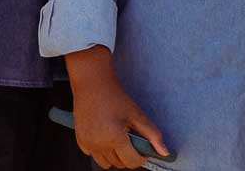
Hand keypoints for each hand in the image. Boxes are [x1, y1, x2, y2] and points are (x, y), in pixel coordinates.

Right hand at [66, 45, 168, 169]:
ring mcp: (88, 142)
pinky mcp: (80, 139)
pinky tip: (103, 134)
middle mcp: (99, 142)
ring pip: (105, 163)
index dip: (141, 157)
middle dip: (127, 155)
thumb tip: (165, 153)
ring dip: (113, 155)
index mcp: (115, 136)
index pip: (132, 162)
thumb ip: (152, 134)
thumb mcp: (136, 113)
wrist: (92, 82)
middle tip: (129, 139)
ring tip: (116, 138)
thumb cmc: (115, 96)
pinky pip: (93, 154)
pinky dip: (99, 150)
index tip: (142, 148)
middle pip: (119, 164)